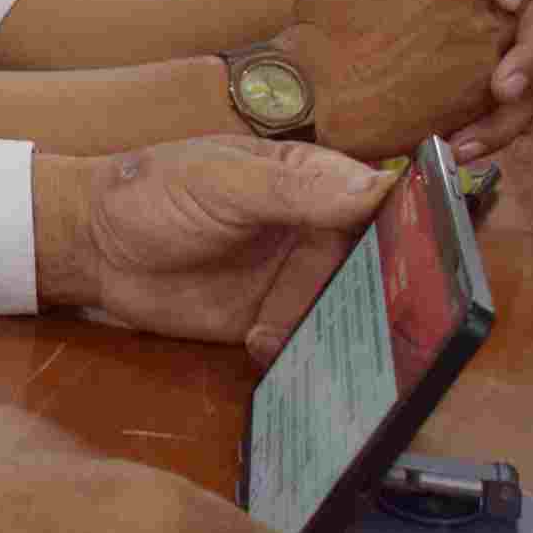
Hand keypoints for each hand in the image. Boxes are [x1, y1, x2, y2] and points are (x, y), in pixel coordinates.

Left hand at [36, 135, 396, 356]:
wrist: (93, 247)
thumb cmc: (153, 191)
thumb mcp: (219, 182)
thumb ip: (292, 190)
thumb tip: (375, 188)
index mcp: (314, 181)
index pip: (382, 201)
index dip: (417, 225)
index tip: (439, 255)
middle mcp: (316, 231)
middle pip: (377, 262)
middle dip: (390, 288)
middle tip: (396, 313)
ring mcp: (295, 280)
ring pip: (349, 307)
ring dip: (349, 327)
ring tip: (341, 341)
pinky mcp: (270, 322)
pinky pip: (305, 341)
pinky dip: (302, 351)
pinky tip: (270, 348)